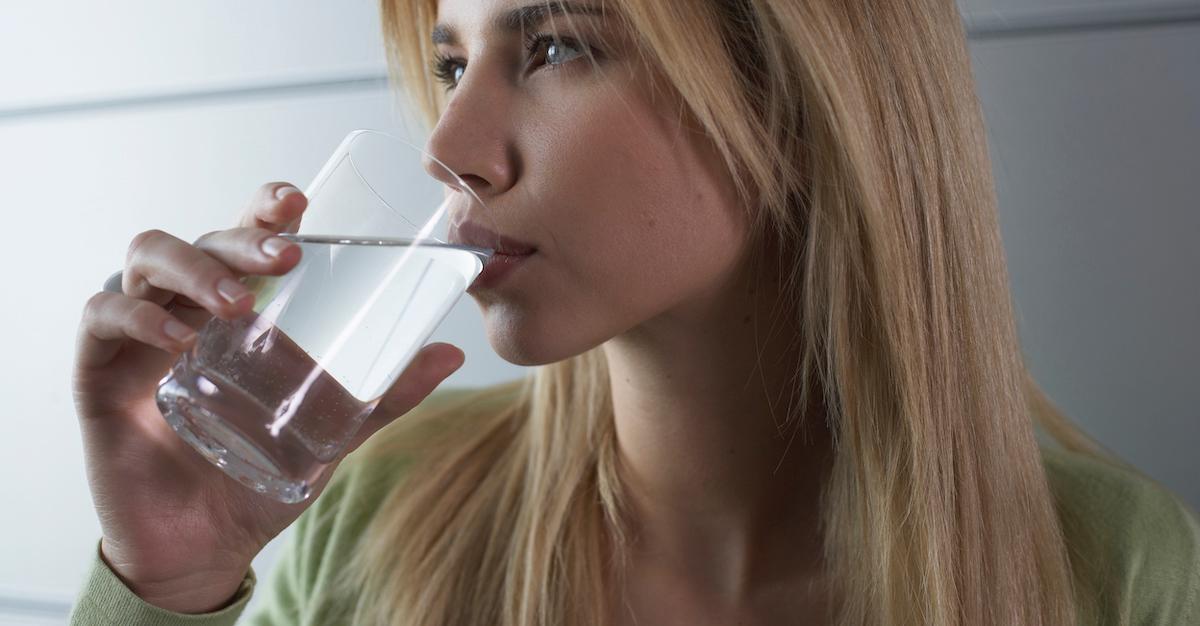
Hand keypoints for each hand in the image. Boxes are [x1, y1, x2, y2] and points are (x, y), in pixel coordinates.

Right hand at [72, 182, 463, 611]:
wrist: (204, 549)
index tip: (298, 201)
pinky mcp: (99, 370)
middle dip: (243, 236)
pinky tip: (177, 342)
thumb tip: (451, 354)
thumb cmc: (261, 476)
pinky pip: (103, 316)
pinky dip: (138, 317)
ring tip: (237, 303)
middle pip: (203, 239)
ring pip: (148, 258)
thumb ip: (384, 394)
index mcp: (241, 311)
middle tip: (286, 255)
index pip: (247, 235)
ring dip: (196, 269)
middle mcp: (190, 309)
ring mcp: (141, 334)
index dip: (265, 207)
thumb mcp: (332, 432)